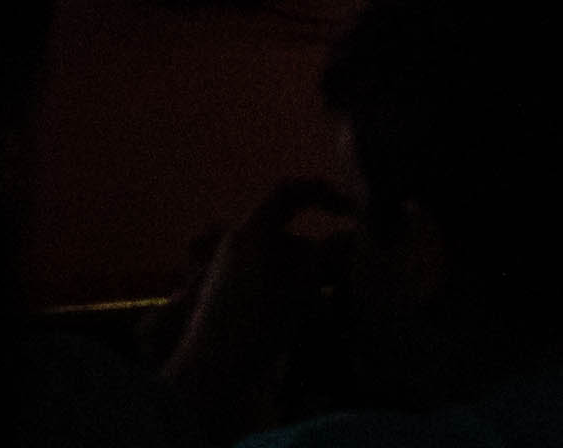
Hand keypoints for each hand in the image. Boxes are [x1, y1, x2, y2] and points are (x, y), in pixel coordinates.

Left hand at [155, 173, 355, 424]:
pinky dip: (287, 289)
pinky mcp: (228, 288)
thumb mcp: (296, 294)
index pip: (287, 192)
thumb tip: (342, 238)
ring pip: (278, 259)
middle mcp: (236, 241)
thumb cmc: (255, 328)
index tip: (351, 209)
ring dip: (303, 276)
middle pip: (286, 235)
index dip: (321, 192)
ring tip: (323, 306)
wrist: (211, 370)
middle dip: (316, 254)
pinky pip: (266, 277)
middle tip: (344, 280)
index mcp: (251, 233)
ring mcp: (229, 265)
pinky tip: (301, 316)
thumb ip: (320, 261)